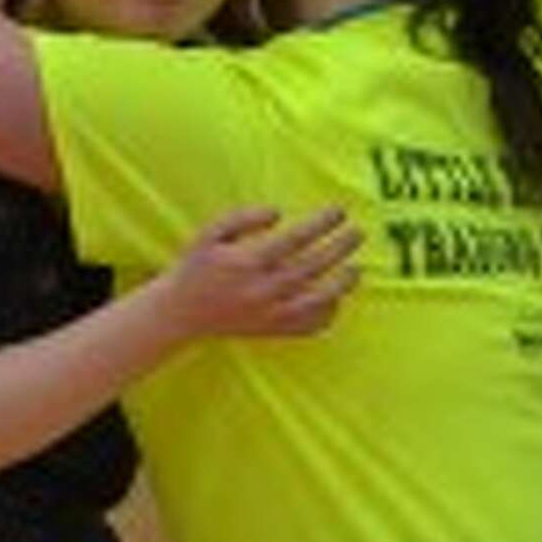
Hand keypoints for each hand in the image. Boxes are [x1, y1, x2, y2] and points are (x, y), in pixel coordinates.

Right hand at [164, 205, 362, 341]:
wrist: (182, 313)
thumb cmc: (198, 267)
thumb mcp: (211, 233)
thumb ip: (243, 217)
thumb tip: (278, 212)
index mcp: (248, 261)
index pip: (297, 238)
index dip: (322, 222)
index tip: (340, 210)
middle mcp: (263, 289)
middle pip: (314, 266)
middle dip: (341, 247)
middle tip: (358, 233)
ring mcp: (270, 313)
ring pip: (318, 299)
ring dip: (342, 284)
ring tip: (357, 269)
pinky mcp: (273, 330)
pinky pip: (310, 326)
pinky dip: (328, 314)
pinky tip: (336, 299)